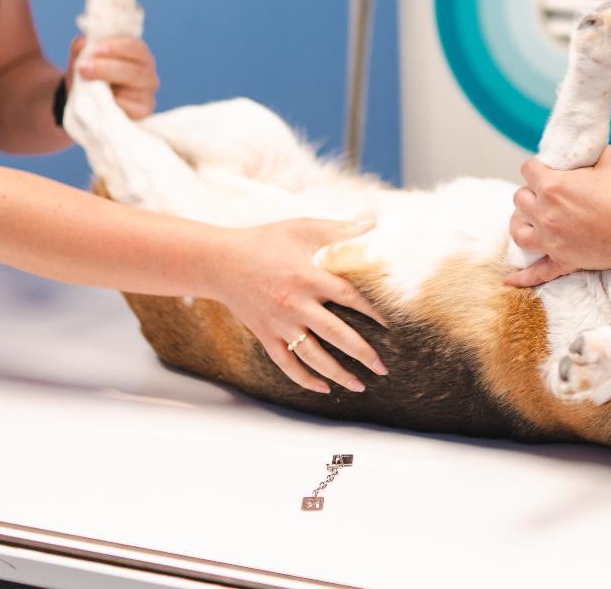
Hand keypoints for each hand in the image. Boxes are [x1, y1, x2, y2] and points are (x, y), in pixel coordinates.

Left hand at [69, 34, 158, 119]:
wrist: (85, 105)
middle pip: (134, 69)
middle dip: (106, 67)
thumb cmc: (89, 77)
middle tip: (82, 67)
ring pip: (132, 89)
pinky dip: (113, 103)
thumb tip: (84, 42)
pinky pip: (130, 108)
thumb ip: (82, 47)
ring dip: (106, 85)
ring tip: (84, 82)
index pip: (134, 46)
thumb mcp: (83, 59)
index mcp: (138, 55)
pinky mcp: (143, 112)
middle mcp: (148, 74)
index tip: (94, 49)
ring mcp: (147, 94)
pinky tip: (99, 101)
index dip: (115, 47)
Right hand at [215, 218, 391, 394]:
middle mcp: (296, 304)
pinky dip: (305, 380)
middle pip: (336, 335)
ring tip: (359, 385)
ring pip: (313, 357)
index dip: (373, 312)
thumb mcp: (302, 228)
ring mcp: (280, 324)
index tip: (390, 325)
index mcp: (308, 277)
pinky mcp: (266, 336)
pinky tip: (323, 388)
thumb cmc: (264, 242)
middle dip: (362, 354)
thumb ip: (338, 229)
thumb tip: (372, 223)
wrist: (220, 262)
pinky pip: (287, 364)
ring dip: (338, 374)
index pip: (349, 298)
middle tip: (382, 368)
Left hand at [505, 145, 610, 286]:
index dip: (538, 166)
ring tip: (531, 219)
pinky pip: (536, 272)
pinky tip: (510, 279)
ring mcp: (551, 240)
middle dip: (531, 192)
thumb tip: (581, 152)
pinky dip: (522, 276)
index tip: (548, 169)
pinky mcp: (563, 260)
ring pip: (519, 231)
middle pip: (519, 199)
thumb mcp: (610, 158)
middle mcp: (545, 213)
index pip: (527, 169)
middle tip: (548, 192)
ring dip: (522, 222)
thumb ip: (588, 152)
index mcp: (553, 186)